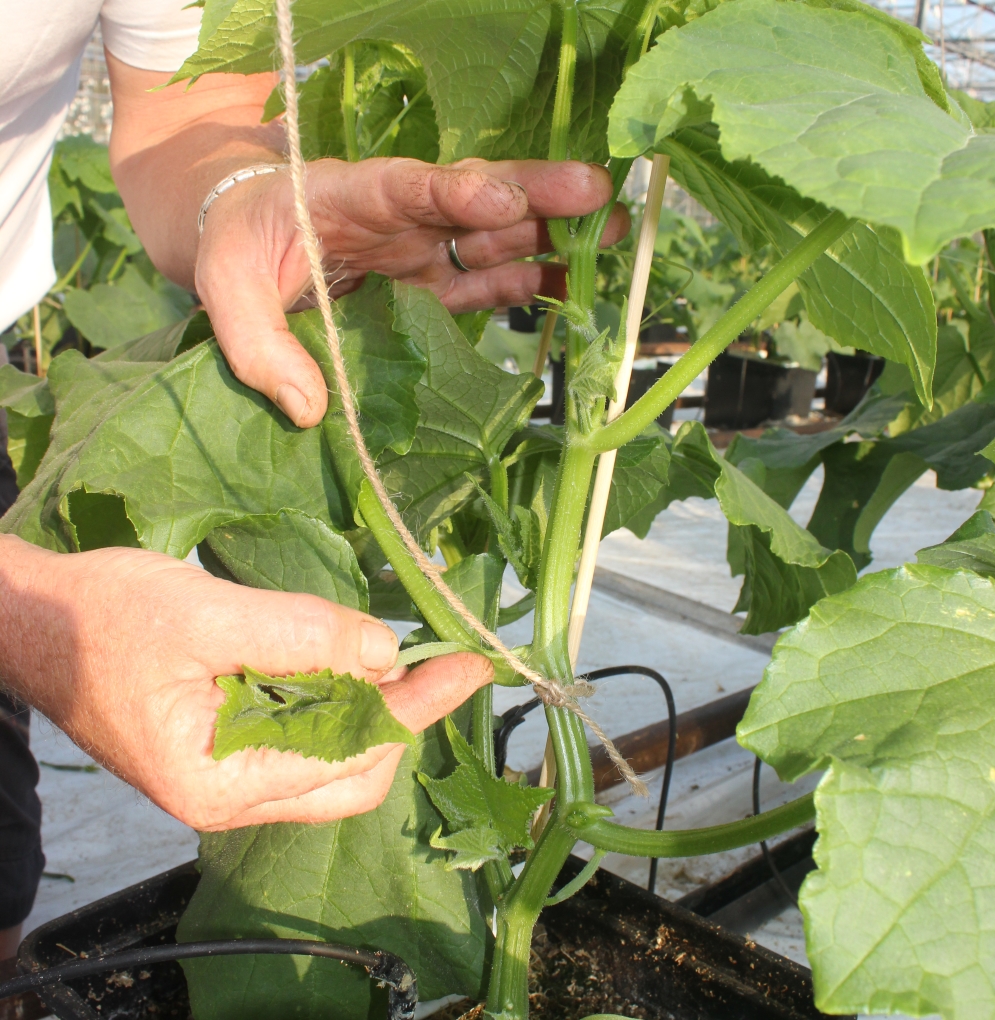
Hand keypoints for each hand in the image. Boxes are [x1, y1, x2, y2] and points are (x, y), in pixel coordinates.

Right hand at [0, 536, 491, 830]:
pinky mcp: (227, 750)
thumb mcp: (204, 613)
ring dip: (376, 709)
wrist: (34, 622)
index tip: (473, 666)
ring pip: (334, 761)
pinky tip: (354, 662)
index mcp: (220, 782)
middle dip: (404, 716)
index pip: (351, 755)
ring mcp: (228, 778)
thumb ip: (298, 634)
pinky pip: (306, 739)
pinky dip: (341, 702)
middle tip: (444, 659)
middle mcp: (230, 798)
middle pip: (352, 775)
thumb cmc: (103, 616)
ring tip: (410, 658)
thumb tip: (385, 650)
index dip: (419, 707)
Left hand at [195, 156, 629, 426]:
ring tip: (612, 234)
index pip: (407, 186)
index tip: (501, 199)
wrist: (243, 240)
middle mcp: (397, 217)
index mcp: (345, 195)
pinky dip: (529, 284)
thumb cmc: (235, 250)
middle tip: (595, 190)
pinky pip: (486, 283)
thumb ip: (258, 344)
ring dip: (550, 238)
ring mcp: (421, 250)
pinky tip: (571, 289)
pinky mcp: (430, 285)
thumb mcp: (224, 288)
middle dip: (532, 196)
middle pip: (472, 199)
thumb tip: (308, 410)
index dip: (455, 191)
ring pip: (494, 237)